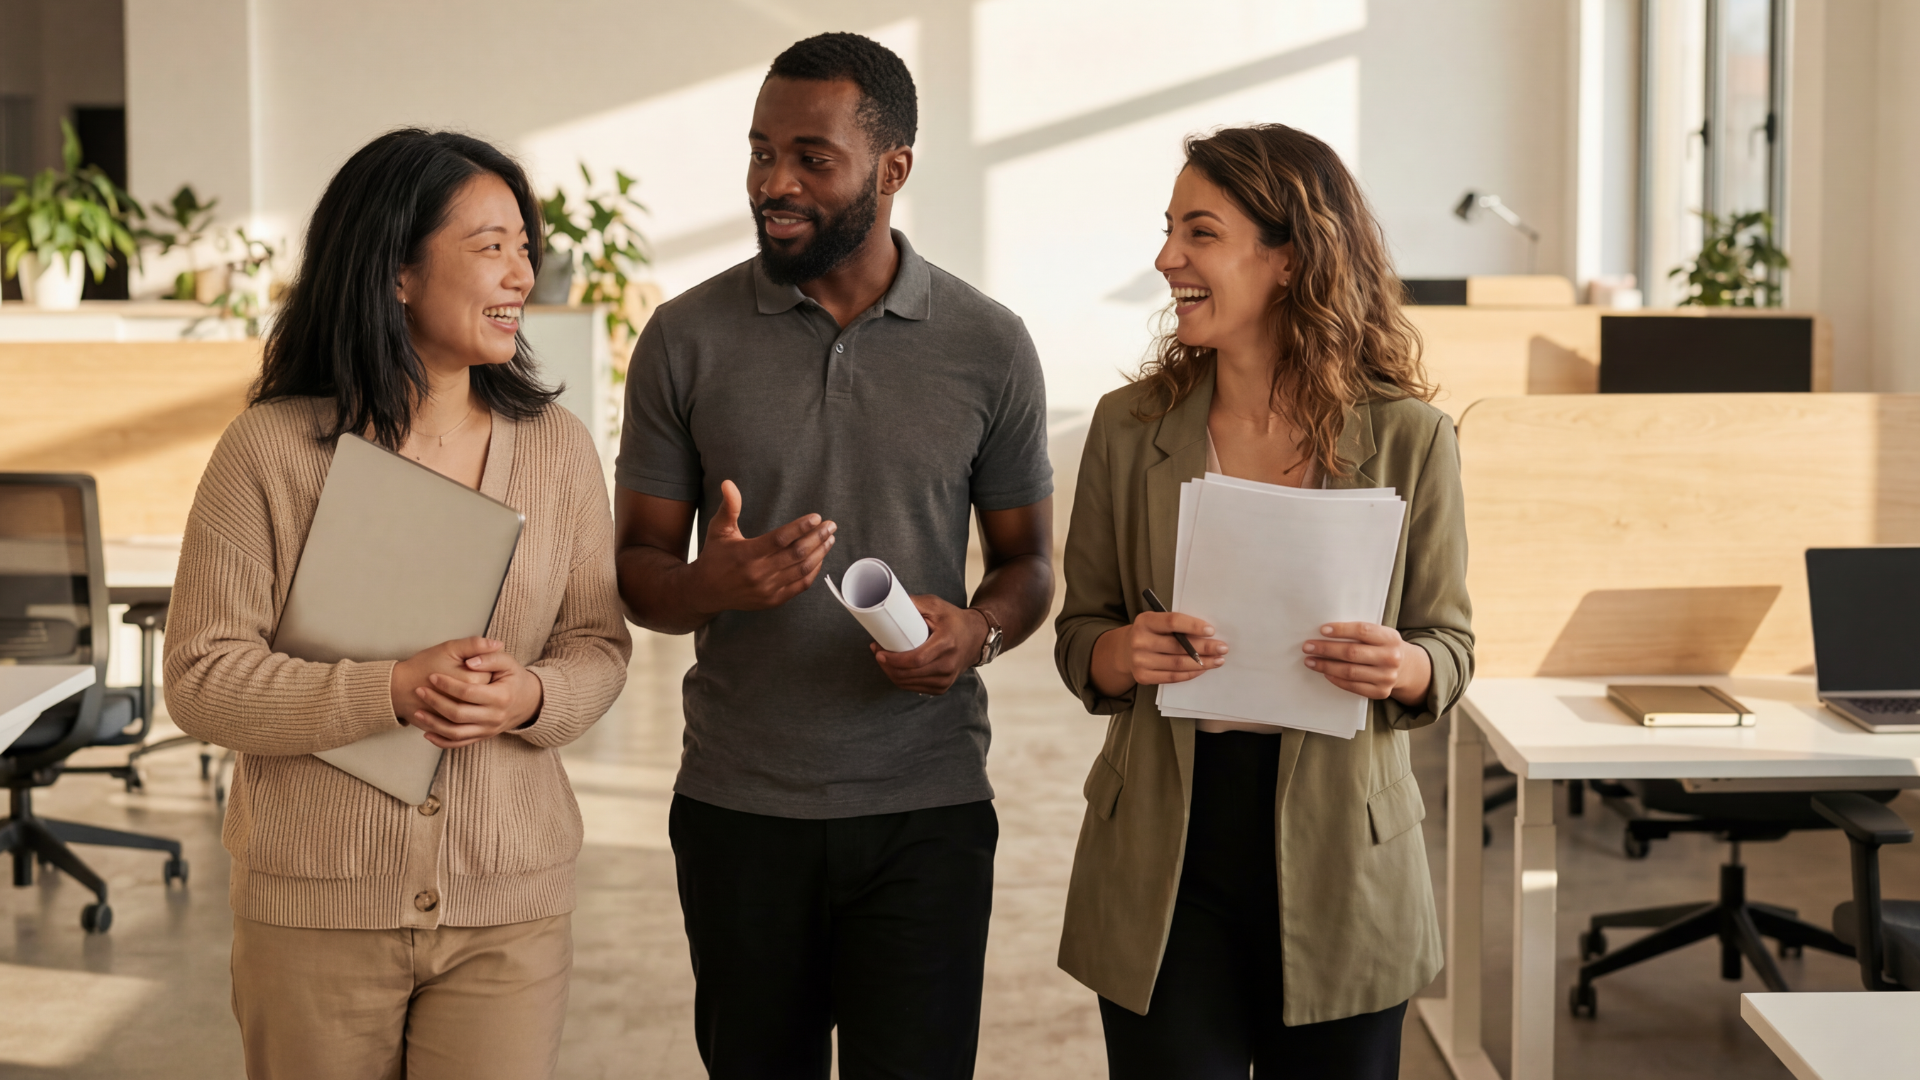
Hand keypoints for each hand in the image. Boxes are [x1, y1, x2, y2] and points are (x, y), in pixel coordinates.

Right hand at [391, 637, 496, 722]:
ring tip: (458, 688)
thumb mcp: (449, 648)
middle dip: (479, 683)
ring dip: (474, 700)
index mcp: (473, 682)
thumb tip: (498, 644)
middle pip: (487, 692)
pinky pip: (466, 726)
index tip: (469, 663)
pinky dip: (466, 718)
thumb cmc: (423, 666)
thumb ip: (475, 645)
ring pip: (479, 710)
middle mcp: (471, 704)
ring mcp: (462, 720)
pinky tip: (457, 706)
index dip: (484, 666)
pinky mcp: (452, 729)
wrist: (398, 688)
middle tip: (462, 675)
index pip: (493, 674)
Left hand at [404, 639, 545, 748]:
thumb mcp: (508, 662)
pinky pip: (459, 743)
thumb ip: (489, 657)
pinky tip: (427, 733)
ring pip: (456, 732)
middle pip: (459, 714)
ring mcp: (488, 730)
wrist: (529, 702)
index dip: (448, 684)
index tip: (432, 676)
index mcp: (501, 697)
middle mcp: (494, 717)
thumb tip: (470, 662)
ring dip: (434, 724)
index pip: (468, 692)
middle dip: (436, 702)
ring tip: (418, 712)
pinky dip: (441, 741)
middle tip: (420, 690)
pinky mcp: (483, 737)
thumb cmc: (514, 679)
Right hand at [691, 480, 835, 612]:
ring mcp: (767, 589)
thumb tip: (728, 483)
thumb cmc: (714, 556)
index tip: (817, 517)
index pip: (780, 539)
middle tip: (831, 525)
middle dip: (818, 537)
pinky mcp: (773, 600)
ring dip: (820, 553)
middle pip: (796, 553)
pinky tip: (820, 558)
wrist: (705, 592)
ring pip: (802, 569)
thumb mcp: (719, 530)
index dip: (801, 527)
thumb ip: (729, 507)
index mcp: (746, 553)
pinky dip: (813, 571)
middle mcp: (758, 573)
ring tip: (830, 539)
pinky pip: (800, 585)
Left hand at [871, 595, 986, 694]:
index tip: (879, 652)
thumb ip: (915, 603)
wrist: (976, 637)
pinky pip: (915, 688)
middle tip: (877, 652)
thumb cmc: (954, 620)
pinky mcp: (942, 687)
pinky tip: (895, 670)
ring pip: (909, 683)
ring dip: (891, 673)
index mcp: (946, 643)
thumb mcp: (937, 605)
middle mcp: (948, 665)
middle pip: (909, 674)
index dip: (894, 659)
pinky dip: (901, 680)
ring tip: (883, 660)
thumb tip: (890, 603)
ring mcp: (946, 679)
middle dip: (887, 666)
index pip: (916, 659)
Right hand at [1123, 611, 1227, 686]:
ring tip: (1218, 660)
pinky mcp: (1142, 676)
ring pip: (1178, 664)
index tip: (1211, 630)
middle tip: (1222, 648)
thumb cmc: (1151, 633)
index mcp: (1145, 621)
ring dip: (1202, 663)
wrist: (1126, 650)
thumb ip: (1177, 626)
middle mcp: (1139, 640)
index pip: (1172, 622)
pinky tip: (1202, 669)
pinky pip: (1172, 677)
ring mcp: (1140, 661)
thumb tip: (1208, 634)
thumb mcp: (1158, 622)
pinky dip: (1190, 673)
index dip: (1193, 626)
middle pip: (1178, 646)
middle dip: (1204, 647)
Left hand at [1303, 622, 1431, 704]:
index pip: (1362, 631)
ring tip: (1310, 661)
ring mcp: (1387, 677)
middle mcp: (1391, 658)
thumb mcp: (1380, 634)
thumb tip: (1325, 631)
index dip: (1341, 630)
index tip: (1322, 630)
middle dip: (1326, 649)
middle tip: (1308, 646)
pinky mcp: (1381, 692)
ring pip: (1349, 671)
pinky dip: (1336, 679)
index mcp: (1390, 638)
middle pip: (1352, 652)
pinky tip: (1325, 673)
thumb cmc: (1384, 646)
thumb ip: (1361, 632)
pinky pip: (1353, 686)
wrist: (1407, 668)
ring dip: (1326, 666)